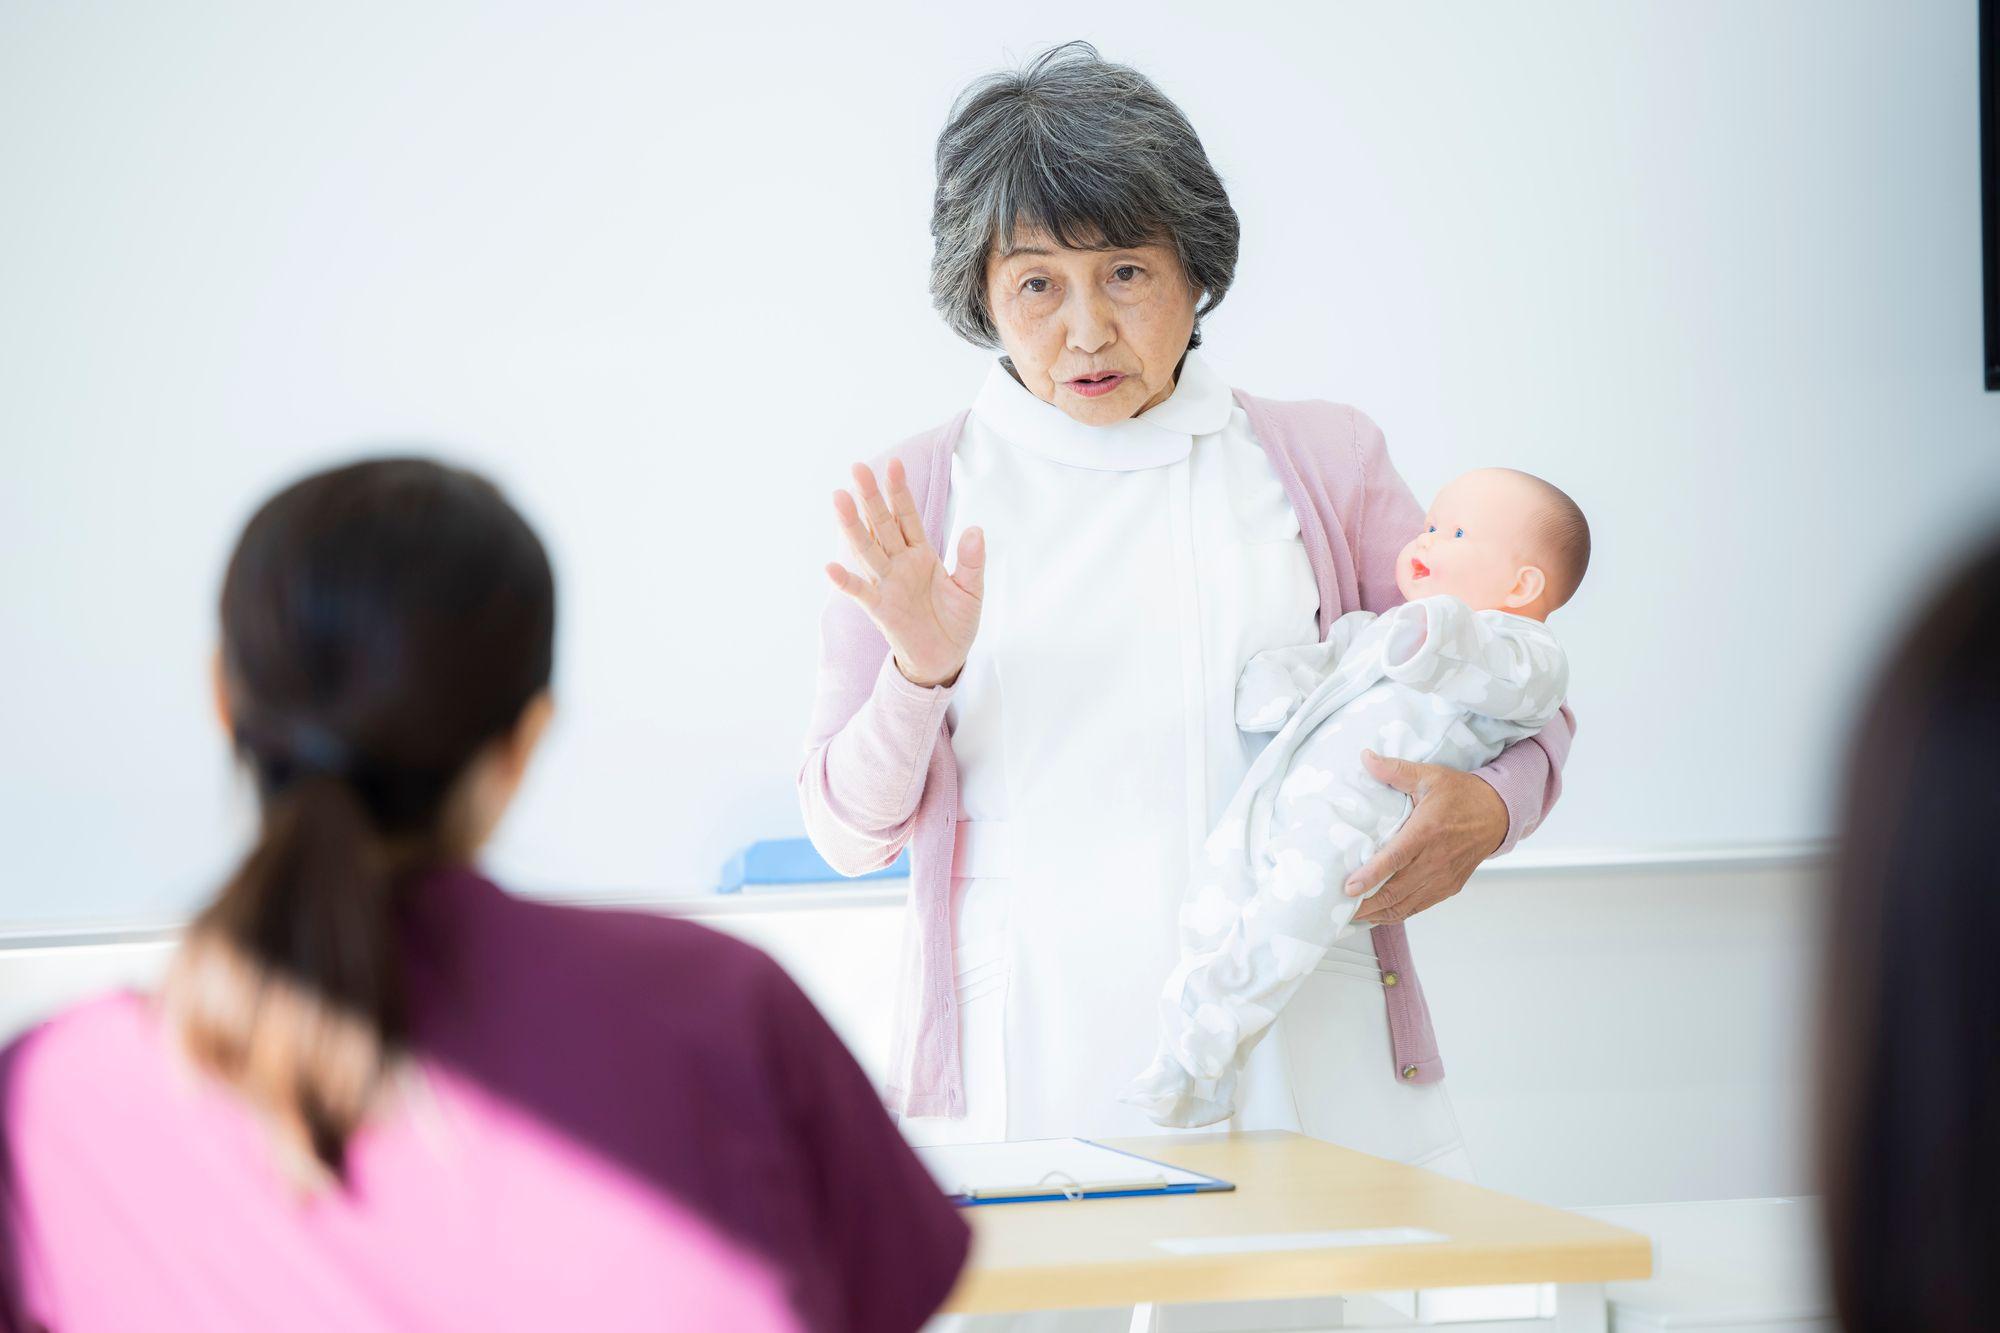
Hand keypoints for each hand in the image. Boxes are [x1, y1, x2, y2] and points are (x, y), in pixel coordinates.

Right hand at [826, 459, 984, 687]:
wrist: (946, 658)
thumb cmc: (957, 621)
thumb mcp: (971, 589)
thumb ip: (970, 561)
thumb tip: (974, 530)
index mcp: (921, 553)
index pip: (907, 516)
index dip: (900, 492)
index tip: (895, 464)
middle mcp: (899, 563)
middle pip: (882, 525)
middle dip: (871, 497)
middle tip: (858, 468)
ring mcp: (887, 584)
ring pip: (867, 550)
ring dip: (852, 526)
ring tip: (838, 500)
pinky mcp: (880, 609)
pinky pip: (861, 592)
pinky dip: (846, 581)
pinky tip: (831, 567)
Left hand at [1344, 750, 1507, 924]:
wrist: (1498, 814)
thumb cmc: (1461, 795)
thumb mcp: (1429, 776)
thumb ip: (1395, 770)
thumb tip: (1365, 757)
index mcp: (1427, 831)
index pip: (1395, 859)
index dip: (1371, 876)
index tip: (1349, 888)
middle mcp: (1435, 860)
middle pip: (1396, 890)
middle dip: (1366, 904)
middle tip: (1339, 910)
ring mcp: (1443, 877)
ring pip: (1405, 904)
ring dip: (1378, 914)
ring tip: (1352, 917)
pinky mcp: (1448, 887)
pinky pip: (1418, 907)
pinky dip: (1396, 914)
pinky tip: (1377, 915)